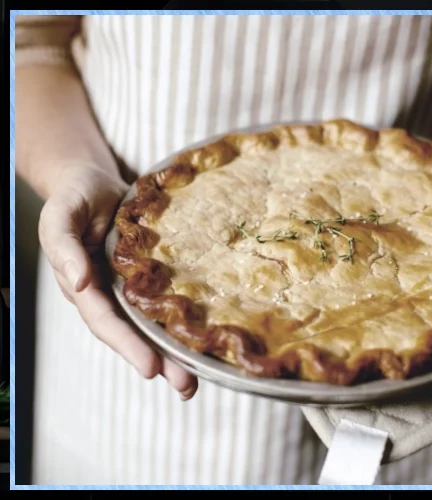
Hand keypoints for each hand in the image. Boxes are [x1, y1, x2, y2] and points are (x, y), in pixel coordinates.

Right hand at [38, 164, 197, 399]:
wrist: (93, 183)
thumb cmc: (75, 197)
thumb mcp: (60, 216)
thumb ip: (63, 247)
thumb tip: (80, 282)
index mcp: (82, 286)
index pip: (105, 321)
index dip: (127, 345)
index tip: (151, 368)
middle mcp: (106, 294)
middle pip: (131, 334)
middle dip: (157, 361)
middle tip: (186, 386)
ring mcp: (126, 288)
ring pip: (149, 325)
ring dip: (171, 353)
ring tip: (196, 378)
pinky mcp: (146, 276)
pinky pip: (161, 303)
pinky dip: (177, 323)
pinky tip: (199, 338)